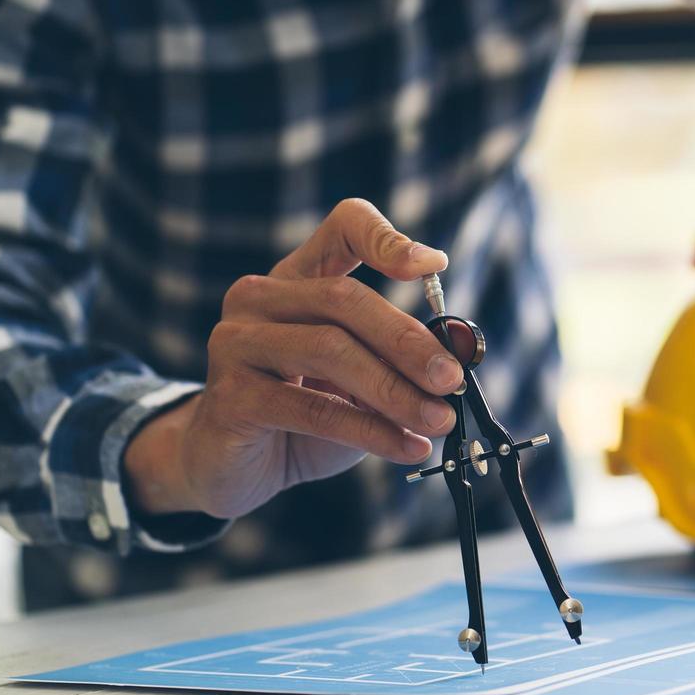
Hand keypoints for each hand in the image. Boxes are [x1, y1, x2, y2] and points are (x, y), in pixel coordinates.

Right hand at [124, 199, 462, 519]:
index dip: (387, 239)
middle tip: (452, 379)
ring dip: (395, 391)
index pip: (342, 226)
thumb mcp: (366, 380)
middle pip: (344, 299)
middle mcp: (260, 297)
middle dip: (407, 342)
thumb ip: (406, 359)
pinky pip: (311, 409)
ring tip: (438, 419)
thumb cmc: (307, 414)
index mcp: (298, 277)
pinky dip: (369, 431)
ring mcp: (236, 342)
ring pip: (329, 351)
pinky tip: (406, 447)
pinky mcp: (229, 396)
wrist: (233, 467)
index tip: (434, 267)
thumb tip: (464, 347)